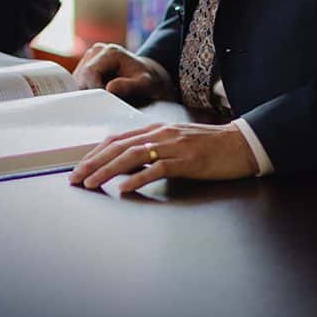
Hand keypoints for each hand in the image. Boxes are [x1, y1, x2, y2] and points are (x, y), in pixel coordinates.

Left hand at [69, 121, 258, 192]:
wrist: (240, 143)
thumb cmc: (208, 145)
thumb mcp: (174, 142)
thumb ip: (151, 148)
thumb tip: (126, 163)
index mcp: (155, 129)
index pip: (117, 139)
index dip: (95, 152)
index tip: (79, 166)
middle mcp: (159, 134)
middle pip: (117, 146)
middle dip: (92, 162)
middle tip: (76, 177)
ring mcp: (171, 146)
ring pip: (131, 156)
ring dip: (107, 170)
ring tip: (92, 183)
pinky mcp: (185, 161)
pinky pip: (156, 169)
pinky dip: (137, 178)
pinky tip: (124, 188)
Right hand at [73, 42, 166, 101]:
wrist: (145, 74)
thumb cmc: (146, 80)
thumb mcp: (145, 84)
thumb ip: (129, 86)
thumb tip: (109, 89)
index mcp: (110, 52)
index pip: (90, 73)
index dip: (95, 90)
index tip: (106, 103)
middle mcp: (96, 51)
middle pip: (82, 77)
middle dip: (91, 93)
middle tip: (107, 103)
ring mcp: (89, 57)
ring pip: (78, 80)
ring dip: (89, 93)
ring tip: (106, 98)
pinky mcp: (85, 65)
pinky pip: (79, 82)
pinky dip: (88, 92)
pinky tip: (101, 95)